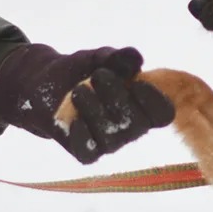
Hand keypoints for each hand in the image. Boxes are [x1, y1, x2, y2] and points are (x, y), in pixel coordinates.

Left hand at [0, 44, 173, 163]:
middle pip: (136, 124)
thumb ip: (119, 58)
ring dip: (94, 111)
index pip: (163, 114)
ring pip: (110, 138)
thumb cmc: (85, 70)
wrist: (49, 82)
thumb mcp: (102, 58)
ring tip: (78, 90)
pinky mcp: (86, 152)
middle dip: (117, 98)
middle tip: (97, 76)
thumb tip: (136, 59)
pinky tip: (73, 119)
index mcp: (145, 107)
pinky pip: (88, 152)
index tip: (136, 82)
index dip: (154, 101)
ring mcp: (110, 143)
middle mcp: (132, 129)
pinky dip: (81, 136)